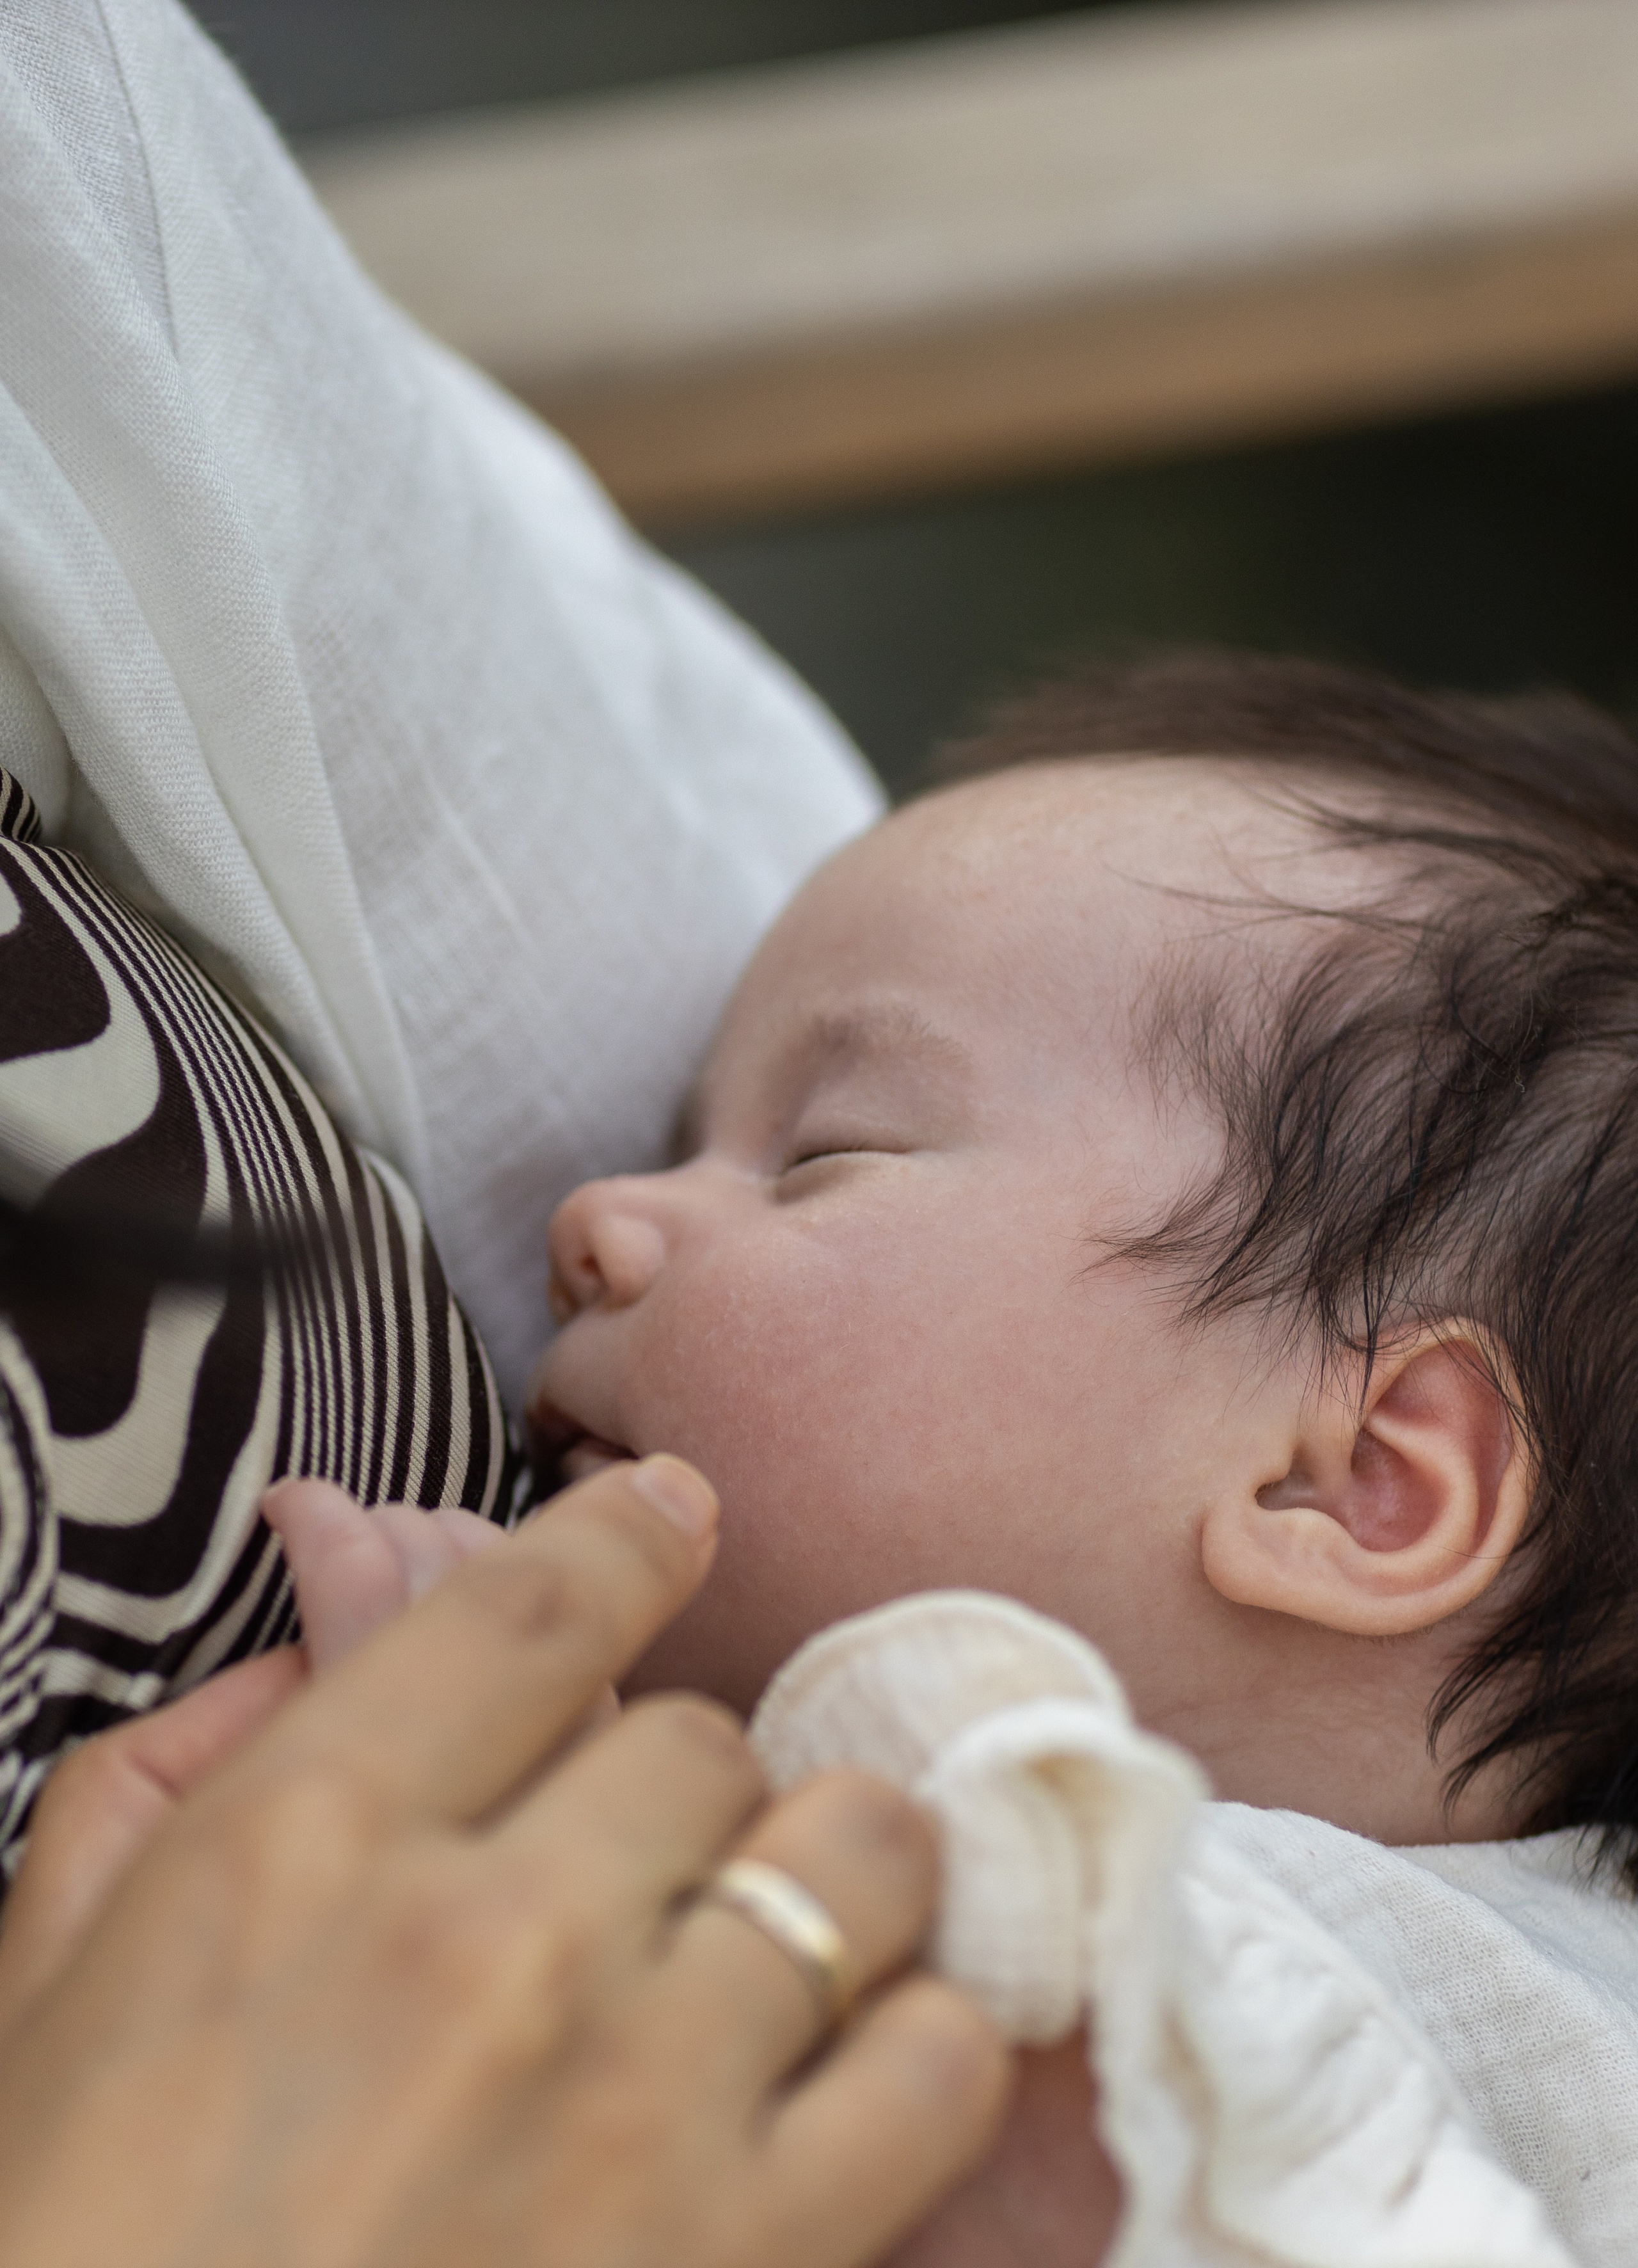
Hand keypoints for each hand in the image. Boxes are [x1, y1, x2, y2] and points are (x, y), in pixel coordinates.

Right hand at [0, 1458, 1009, 2267]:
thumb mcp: (39, 2002)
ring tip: (782, 1934)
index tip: (676, 1514)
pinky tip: (855, 2064)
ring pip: (850, 1853)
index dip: (627, 1537)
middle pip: (700, 1737)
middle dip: (682, 1783)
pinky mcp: (754, 2256)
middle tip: (650, 1860)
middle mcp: (490, 1938)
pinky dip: (919, 2037)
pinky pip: (935, 2058)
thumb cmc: (71, 2262)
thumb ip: (169, 1783)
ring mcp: (642, 2098)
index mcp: (302, 1849)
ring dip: (824, 1875)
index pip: (530, 1609)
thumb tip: (323, 1639)